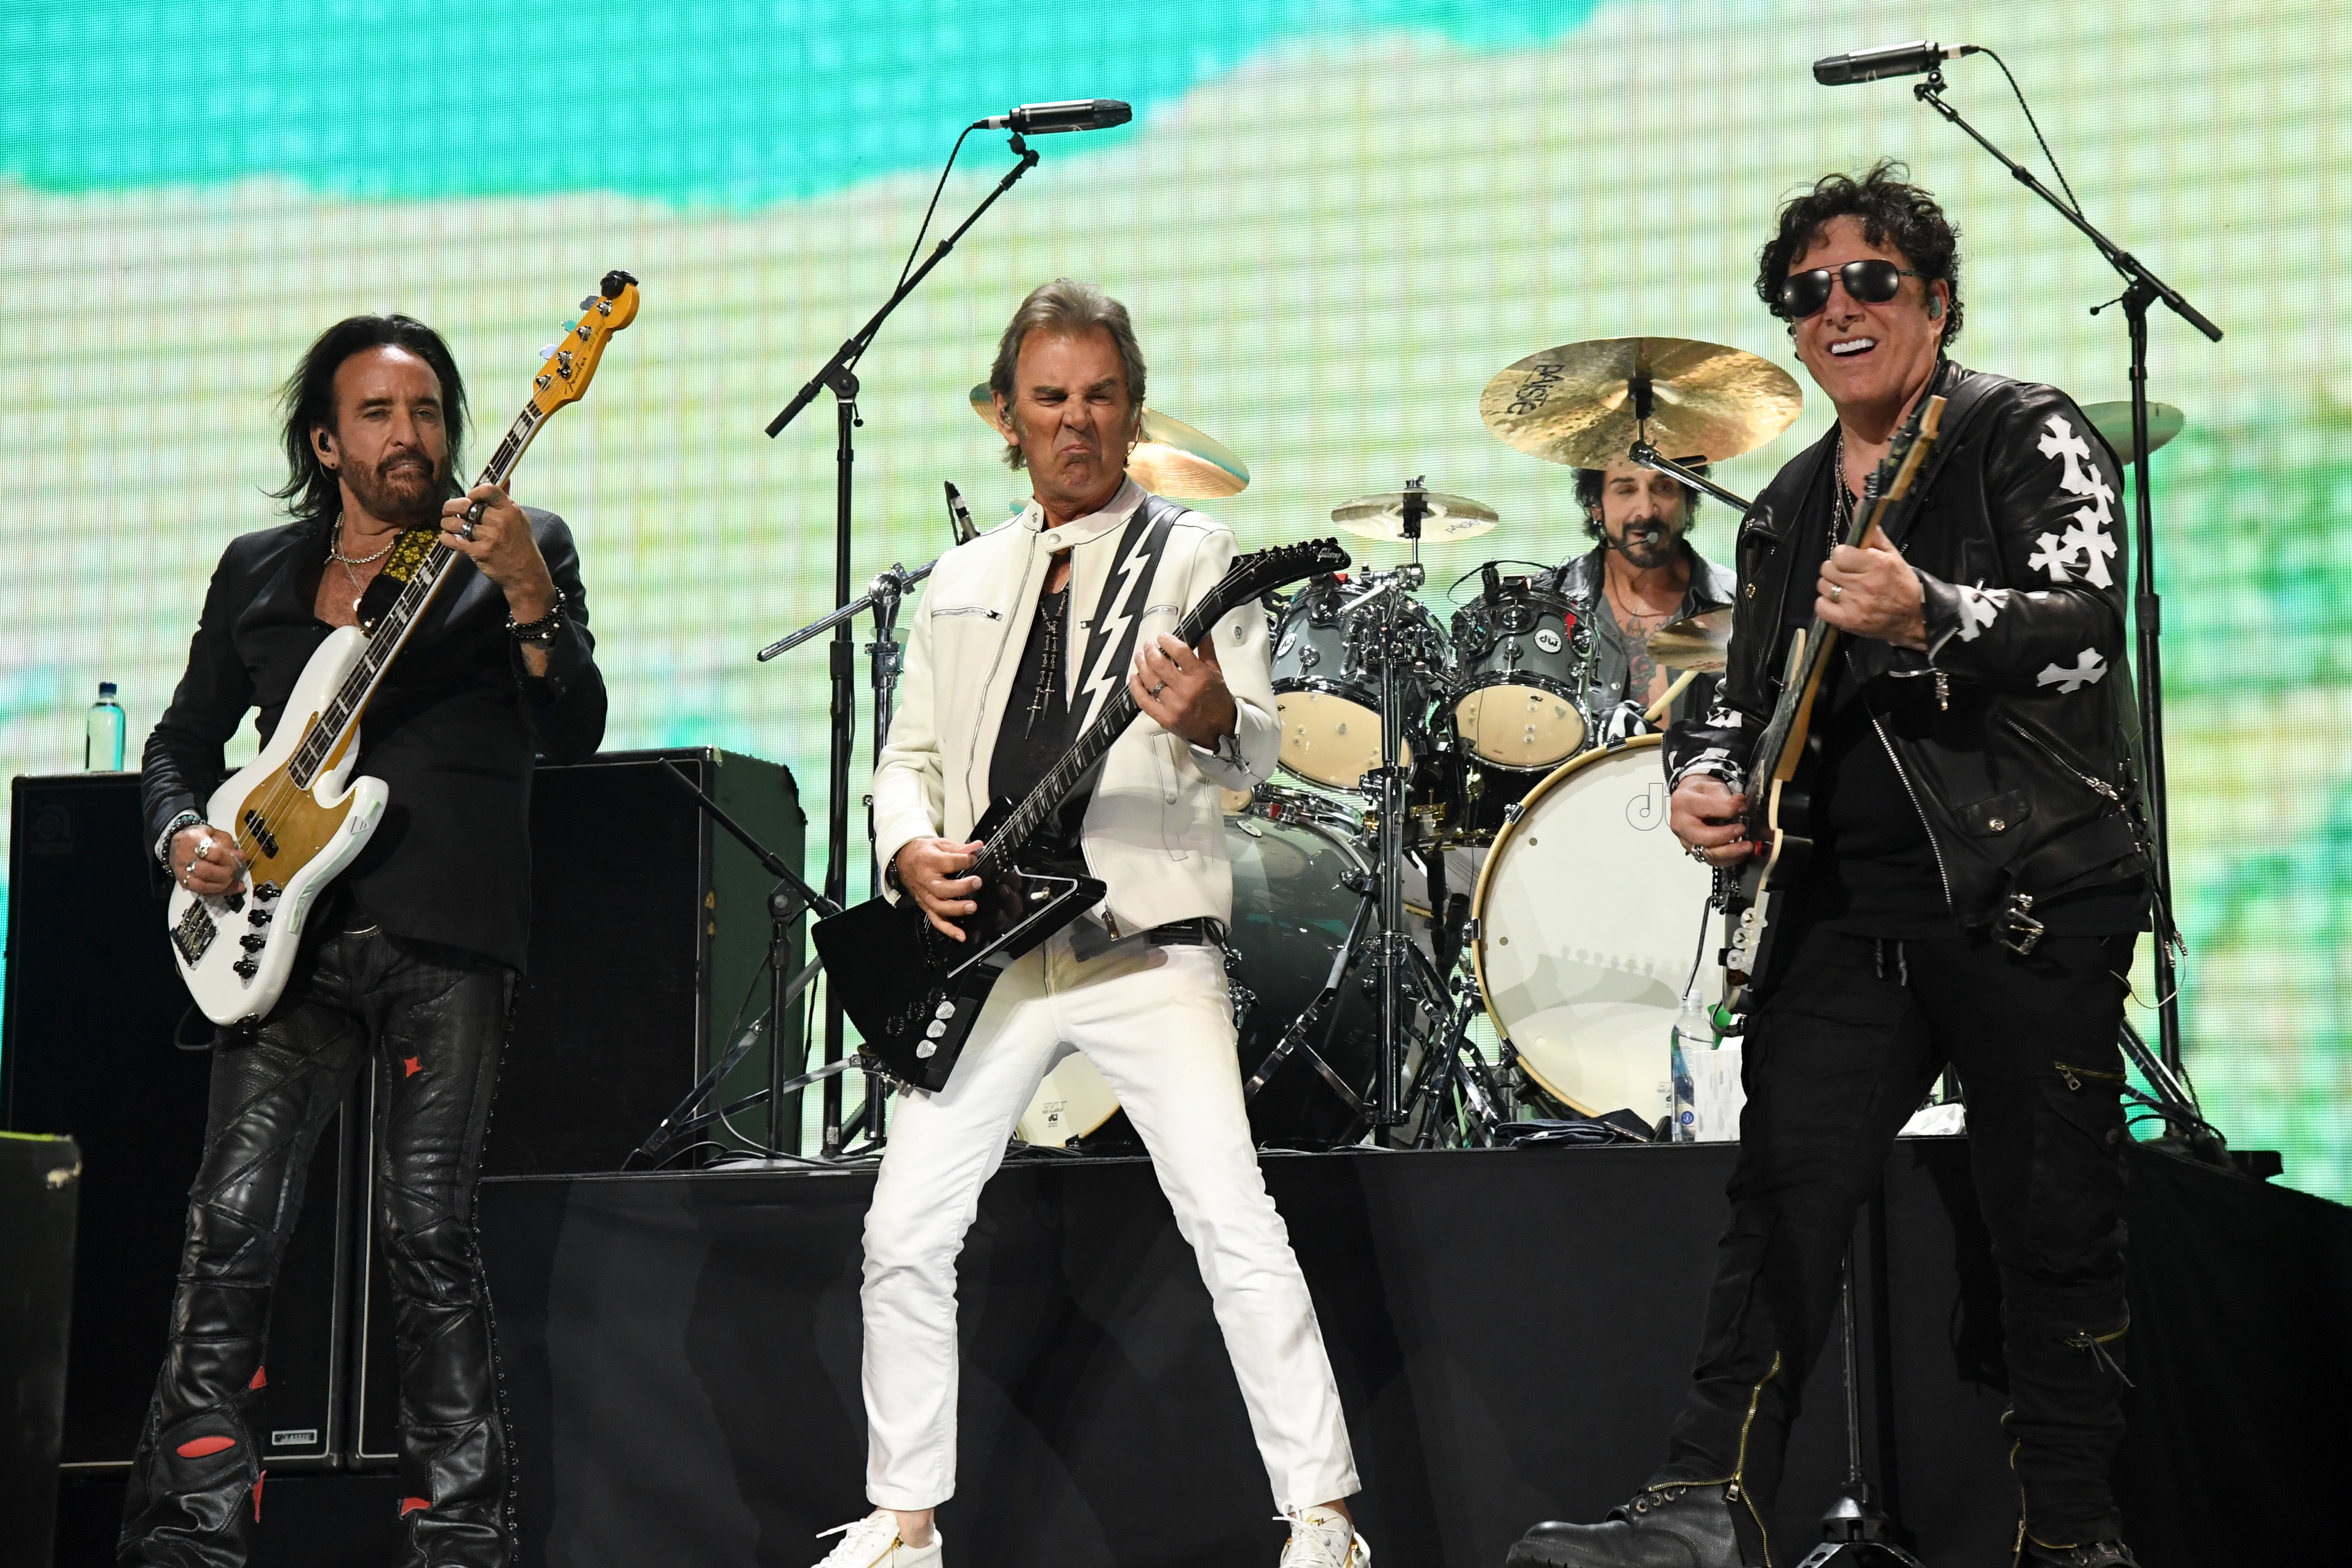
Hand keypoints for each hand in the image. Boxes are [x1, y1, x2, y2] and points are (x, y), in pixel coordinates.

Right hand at [171, 825, 248, 897]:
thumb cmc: (200, 837)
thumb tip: (242, 856)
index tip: (236, 859)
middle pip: (206, 871)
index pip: (214, 853)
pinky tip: (229, 888)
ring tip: (231, 880)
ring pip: (201, 885)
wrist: (178, 843)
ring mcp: (181, 871)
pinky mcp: (182, 882)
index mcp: (192, 840)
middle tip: (233, 870)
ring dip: (221, 885)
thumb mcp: (216, 835)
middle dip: (224, 873)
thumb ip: (229, 844)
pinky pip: (201, 892)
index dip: (228, 859)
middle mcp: (183, 857)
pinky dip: (217, 892)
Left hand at [440, 483, 555, 621]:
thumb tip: (505, 480)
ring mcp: (489, 537)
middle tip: (448, 510)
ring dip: (446, 522)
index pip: (487, 490)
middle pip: (465, 505)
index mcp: (510, 510)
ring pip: (456, 523)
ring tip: (447, 524)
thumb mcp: (520, 519)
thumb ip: (507, 500)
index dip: (473, 491)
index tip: (469, 498)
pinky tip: (447, 538)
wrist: (526, 573)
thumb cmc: (522, 544)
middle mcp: (499, 521)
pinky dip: (446, 538)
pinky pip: (454, 541)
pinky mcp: (479, 552)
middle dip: (450, 506)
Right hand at [894, 837, 984, 941]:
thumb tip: (978, 847)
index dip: (963, 860)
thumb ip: (960, 848)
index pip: (947, 862)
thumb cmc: (924, 853)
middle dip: (960, 887)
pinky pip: (936, 920)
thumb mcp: (941, 844)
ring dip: (956, 909)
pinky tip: (961, 935)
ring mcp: (925, 895)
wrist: (904, 859)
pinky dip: (948, 929)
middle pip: (941, 888)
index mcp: (929, 861)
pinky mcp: (926, 905)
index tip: (974, 859)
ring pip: (938, 906)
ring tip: (972, 907)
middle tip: (976, 883)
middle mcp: (925, 880)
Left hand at [1130, 632, 1237, 749]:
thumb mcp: (1216, 672)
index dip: (1168, 641)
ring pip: (1150, 680)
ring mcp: (1173, 706)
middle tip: (1149, 645)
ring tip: (1140, 657)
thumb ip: (1206, 650)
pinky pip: (1144, 700)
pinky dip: (1136, 687)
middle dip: (1151, 650)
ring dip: (1141, 665)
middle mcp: (1186, 691)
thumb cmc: (1218, 700)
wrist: (1220, 730)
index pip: (1179, 652)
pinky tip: (1134, 677)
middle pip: (1160, 664)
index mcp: (1200, 677)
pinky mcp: (1164, 718)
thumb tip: (1202, 631)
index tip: (1163, 637)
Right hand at [1671, 774, 1756, 866]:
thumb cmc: (1700, 795)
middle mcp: (1681, 824)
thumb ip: (1726, 796)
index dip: (1727, 809)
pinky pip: (1713, 861)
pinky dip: (1729, 859)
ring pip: (1707, 853)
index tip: (1741, 807)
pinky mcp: (1695, 851)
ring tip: (1746, 845)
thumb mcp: (1712, 787)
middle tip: (1741, 829)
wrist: (1691, 802)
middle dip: (1725, 835)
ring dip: (1730, 851)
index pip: (1705, 809)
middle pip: (1702, 837)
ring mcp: (1687, 840)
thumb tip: (1740, 804)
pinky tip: (1741, 853)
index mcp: (1683, 803)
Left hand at [1818, 524, 1926, 649]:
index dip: (1842, 555)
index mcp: (1876, 564)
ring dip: (1831, 586)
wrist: (1914, 617)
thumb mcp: (1891, 555)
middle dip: (1836, 570)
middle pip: (1828, 569)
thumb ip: (1872, 533)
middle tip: (1848, 574)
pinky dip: (1826, 604)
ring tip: (1845, 589)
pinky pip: (1820, 607)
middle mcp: (1864, 584)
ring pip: (1823, 586)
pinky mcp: (1848, 621)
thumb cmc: (1901, 583)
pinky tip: (1838, 602)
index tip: (1849, 559)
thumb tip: (1860, 504)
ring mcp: (1855, 604)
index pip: (1839, 554)